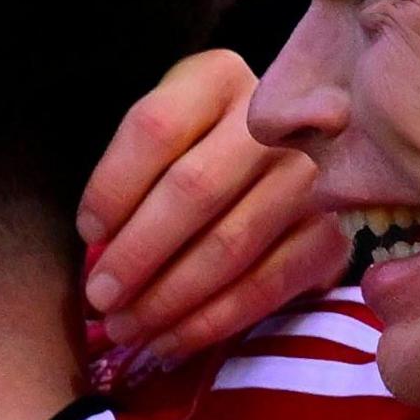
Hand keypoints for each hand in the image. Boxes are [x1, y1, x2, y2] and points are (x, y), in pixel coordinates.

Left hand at [76, 49, 333, 366]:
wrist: (290, 167)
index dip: (114, 185)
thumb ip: (133, 172)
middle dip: (137, 254)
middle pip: (193, 189)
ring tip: (127, 327)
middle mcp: (275, 119)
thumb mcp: (165, 134)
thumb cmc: (199, 150)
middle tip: (101, 297)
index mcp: (217, 77)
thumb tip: (98, 246)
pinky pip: (265, 286)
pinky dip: (210, 322)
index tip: (87, 232)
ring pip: (229, 245)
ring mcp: (312, 177)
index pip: (156, 128)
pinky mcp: (331, 235)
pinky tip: (170, 342)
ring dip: (167, 298)